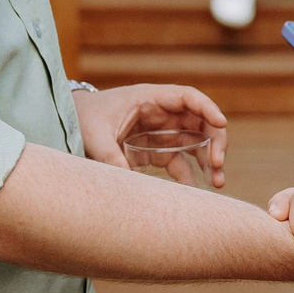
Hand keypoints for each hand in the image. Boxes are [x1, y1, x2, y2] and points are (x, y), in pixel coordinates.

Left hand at [73, 83, 228, 189]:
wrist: (71, 123)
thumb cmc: (84, 118)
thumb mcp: (94, 136)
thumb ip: (110, 157)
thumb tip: (126, 183)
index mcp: (150, 99)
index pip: (187, 98)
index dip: (208, 108)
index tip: (221, 123)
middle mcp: (162, 113)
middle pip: (200, 122)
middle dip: (215, 141)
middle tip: (218, 164)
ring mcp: (161, 132)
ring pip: (195, 143)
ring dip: (209, 161)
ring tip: (218, 183)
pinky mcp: (156, 150)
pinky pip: (179, 161)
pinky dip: (190, 176)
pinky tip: (193, 194)